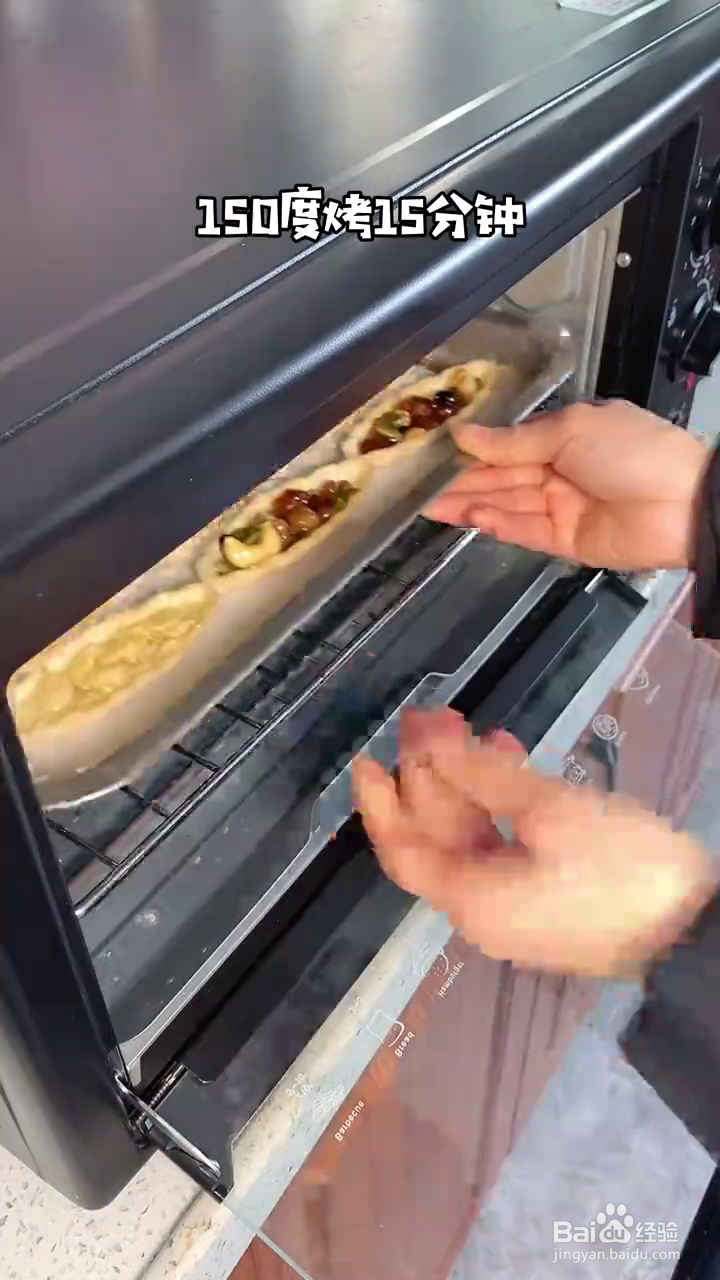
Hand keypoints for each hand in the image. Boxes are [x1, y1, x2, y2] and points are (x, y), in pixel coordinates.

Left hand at [353, 708, 714, 976]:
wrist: (695, 932)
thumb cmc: (620, 871)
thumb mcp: (552, 812)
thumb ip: (483, 777)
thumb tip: (431, 747)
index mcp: (472, 898)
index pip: (402, 850)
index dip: (378, 803)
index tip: (366, 758)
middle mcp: (484, 909)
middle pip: (437, 836)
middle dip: (430, 773)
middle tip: (431, 717)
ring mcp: (518, 906)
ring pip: (472, 835)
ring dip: (466, 780)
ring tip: (471, 727)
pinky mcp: (549, 896)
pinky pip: (506, 844)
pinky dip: (500, 803)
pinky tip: (509, 760)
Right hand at [426, 401, 707, 570]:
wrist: (683, 502)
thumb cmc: (635, 451)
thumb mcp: (570, 430)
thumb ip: (514, 441)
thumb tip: (466, 435)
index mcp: (566, 438)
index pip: (510, 447)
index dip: (475, 452)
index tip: (437, 454)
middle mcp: (561, 473)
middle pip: (503, 479)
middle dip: (464, 482)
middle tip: (420, 488)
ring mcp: (563, 509)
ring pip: (507, 507)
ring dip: (471, 505)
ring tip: (431, 506)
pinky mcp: (567, 542)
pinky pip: (524, 532)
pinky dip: (497, 524)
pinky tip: (468, 517)